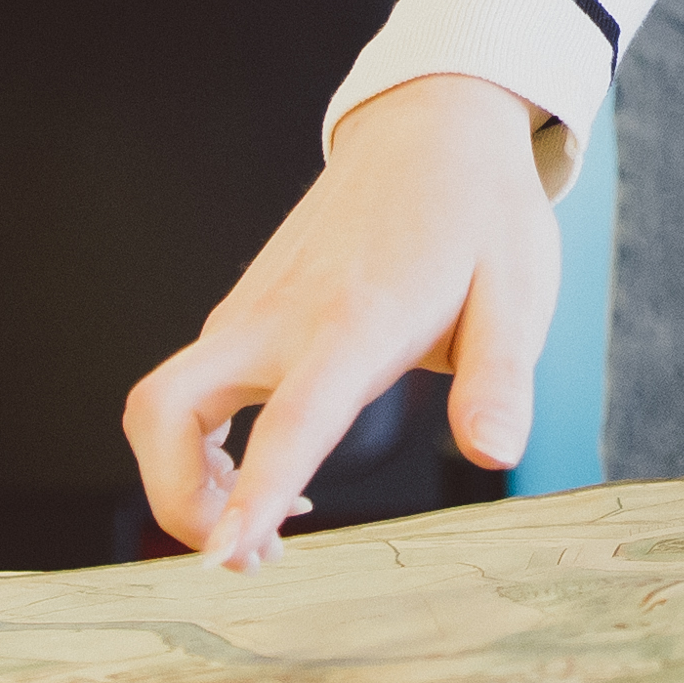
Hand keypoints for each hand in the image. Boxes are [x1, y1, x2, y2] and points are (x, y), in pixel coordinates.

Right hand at [122, 74, 559, 565]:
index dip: (251, 494)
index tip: (225, 554)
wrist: (431, 125)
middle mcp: (282, 316)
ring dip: (190, 480)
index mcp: (354, 320)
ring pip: (167, 403)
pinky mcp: (246, 309)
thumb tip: (494, 455)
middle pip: (165, 410)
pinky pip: (190, 387)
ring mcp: (252, 310)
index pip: (288, 421)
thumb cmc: (478, 212)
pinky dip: (205, 446)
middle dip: (176, 498)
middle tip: (244, 557)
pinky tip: (272, 464)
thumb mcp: (518, 294)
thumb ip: (500, 381)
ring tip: (268, 532)